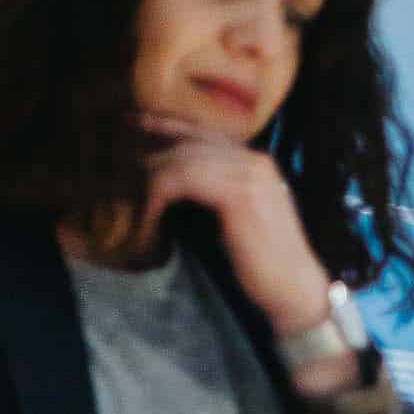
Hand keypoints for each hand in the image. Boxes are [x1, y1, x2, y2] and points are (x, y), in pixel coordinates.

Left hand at [138, 112, 330, 337]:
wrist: (293, 286)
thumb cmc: (265, 260)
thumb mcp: (238, 217)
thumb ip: (215, 193)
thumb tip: (172, 186)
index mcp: (257, 163)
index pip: (205, 134)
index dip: (167, 128)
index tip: (136, 128)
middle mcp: (255, 161)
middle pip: (190, 141)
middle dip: (151, 149)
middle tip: (119, 162)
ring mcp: (249, 175)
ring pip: (183, 160)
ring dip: (151, 178)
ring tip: (130, 198)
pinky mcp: (239, 195)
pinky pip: (184, 181)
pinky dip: (159, 197)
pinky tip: (149, 218)